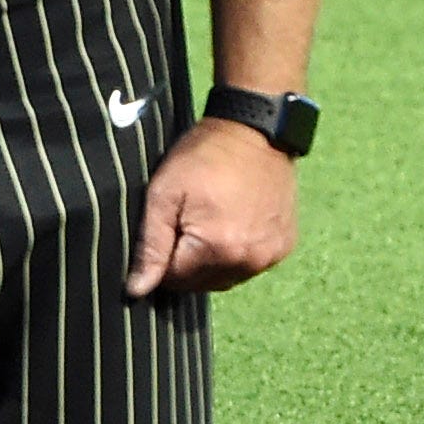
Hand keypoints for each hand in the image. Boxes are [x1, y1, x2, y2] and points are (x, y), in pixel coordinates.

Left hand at [127, 118, 298, 298]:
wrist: (255, 132)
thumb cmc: (202, 158)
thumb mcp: (163, 196)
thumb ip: (150, 247)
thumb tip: (138, 290)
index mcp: (218, 249)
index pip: (173, 280)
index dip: (160, 257)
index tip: (166, 225)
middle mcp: (250, 260)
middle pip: (201, 283)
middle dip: (185, 260)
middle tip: (186, 219)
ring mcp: (272, 254)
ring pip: (225, 276)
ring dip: (210, 260)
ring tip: (208, 219)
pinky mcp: (285, 245)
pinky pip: (249, 264)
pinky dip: (235, 252)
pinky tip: (230, 222)